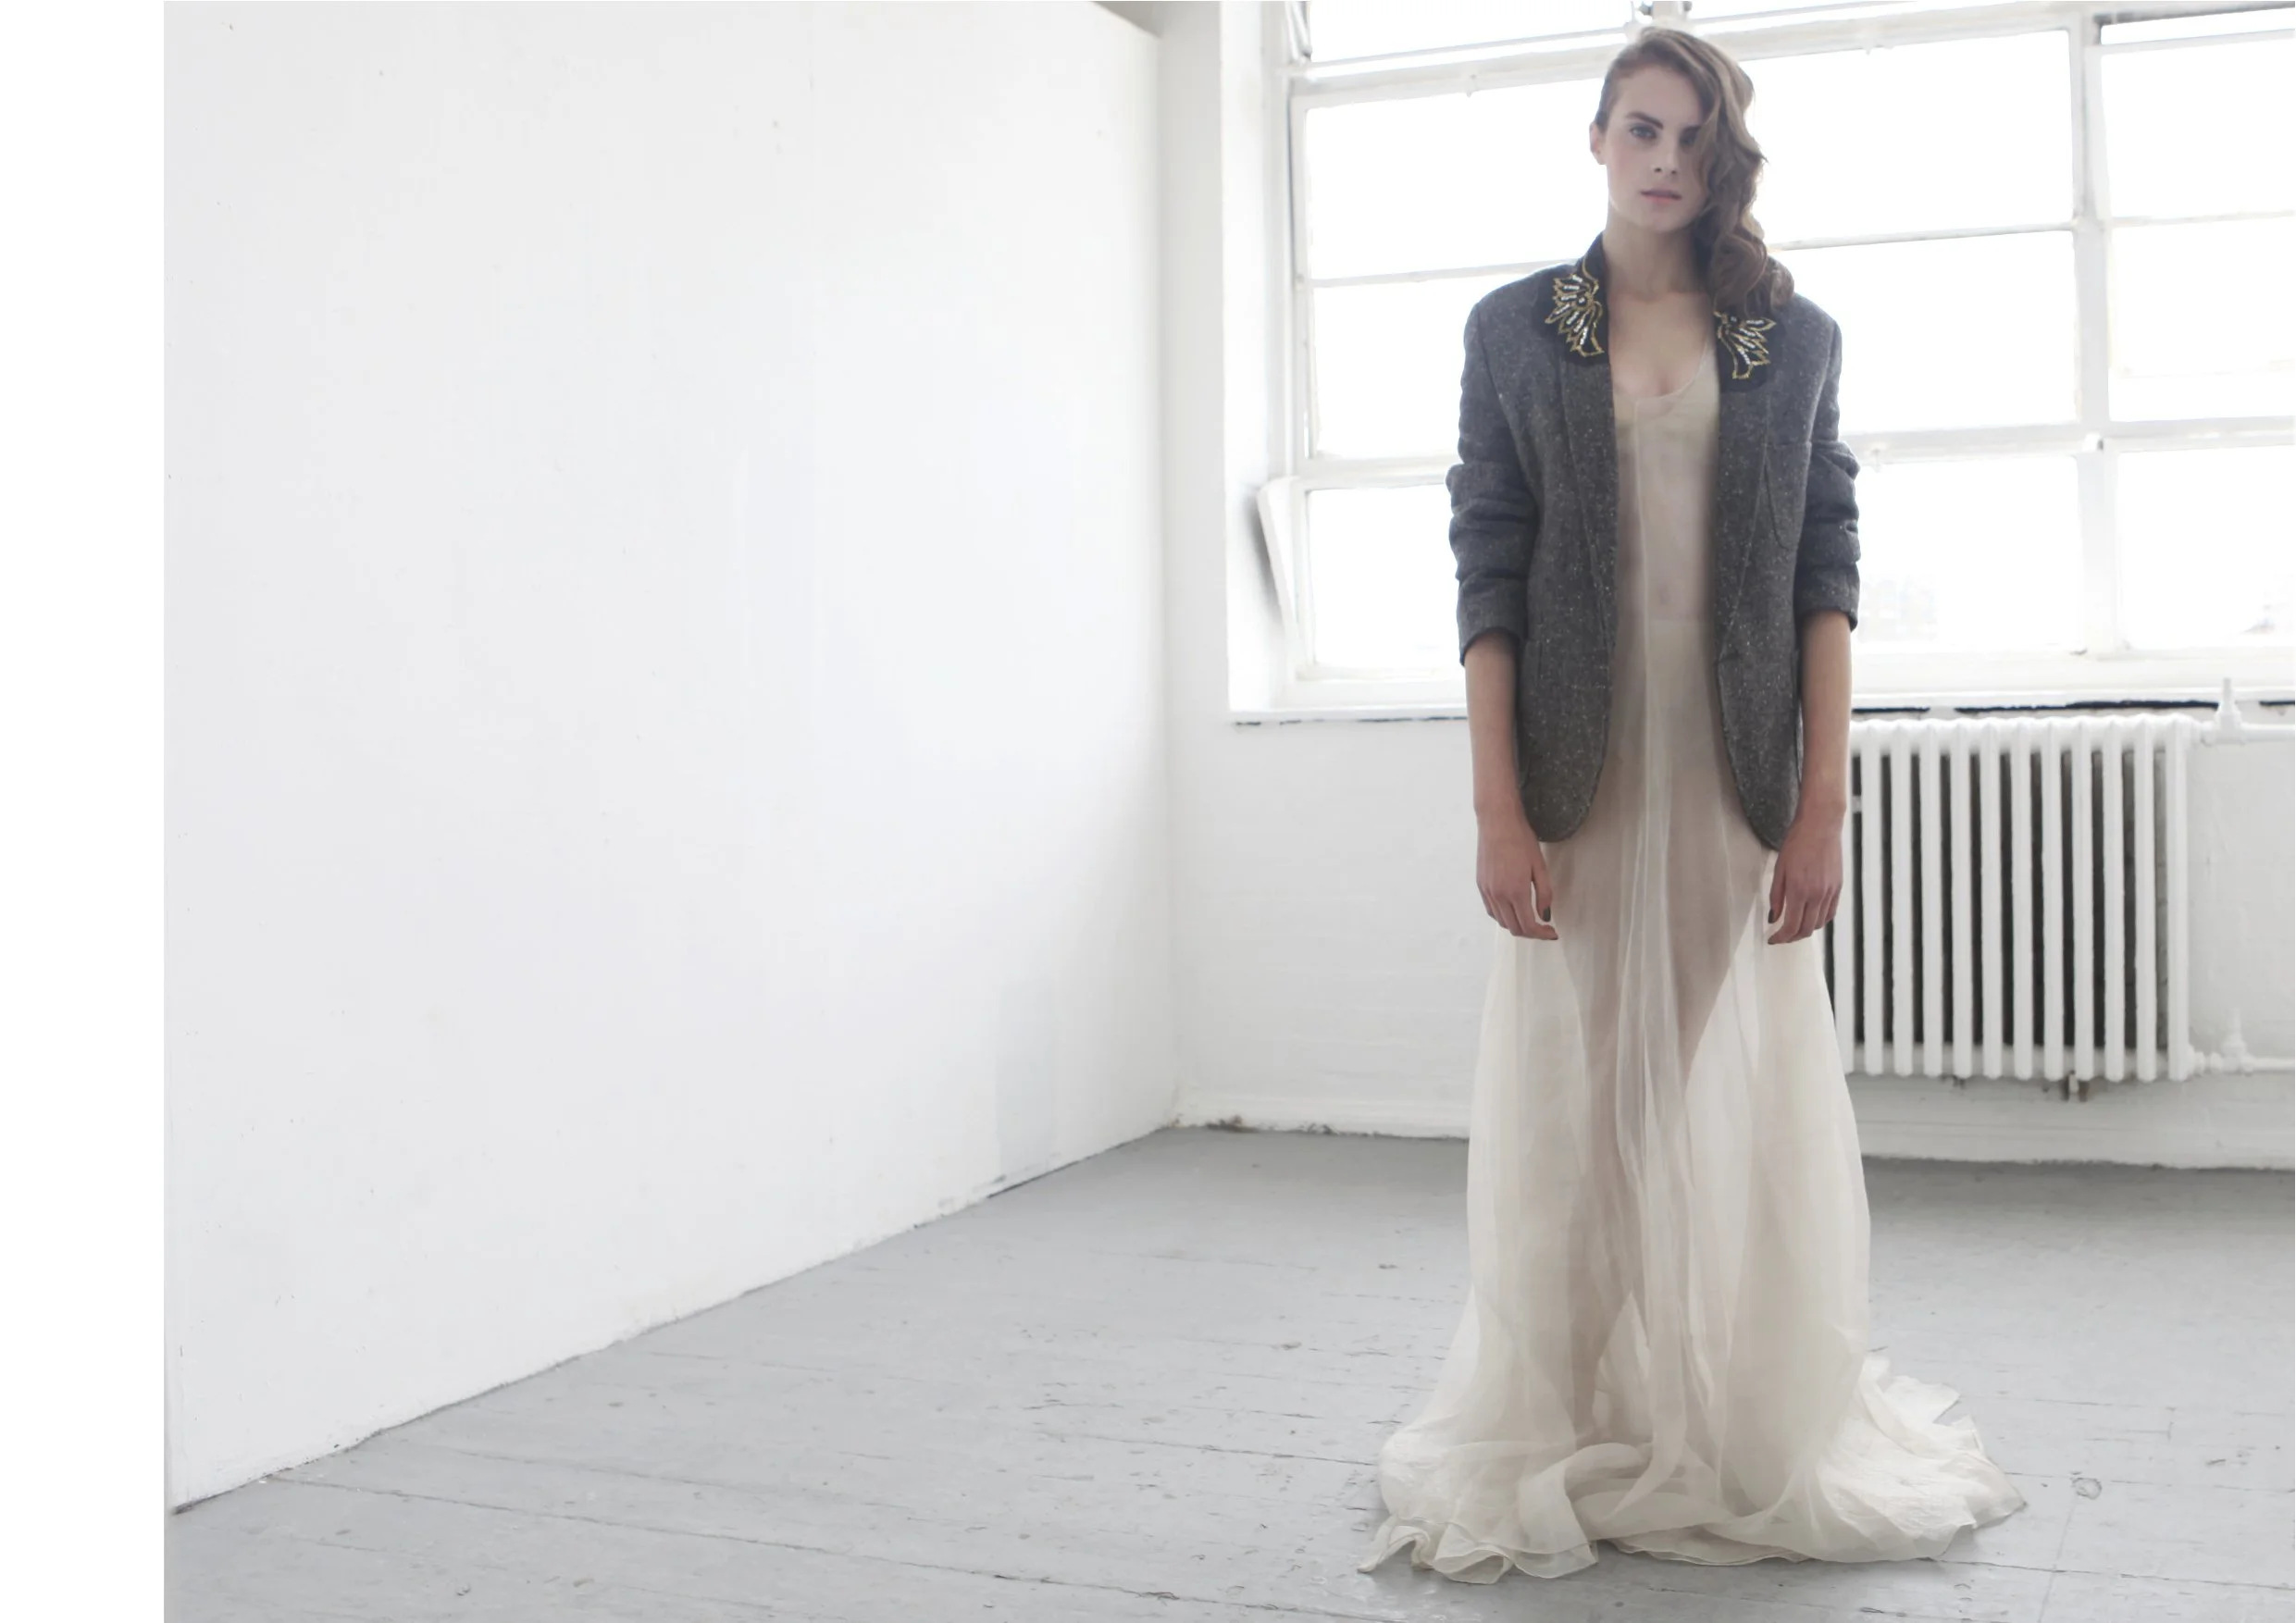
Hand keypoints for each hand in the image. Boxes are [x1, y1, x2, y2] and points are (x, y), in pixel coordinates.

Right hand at [1478, 807, 1557, 939]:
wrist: (1497, 821)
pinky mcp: (1481, 885)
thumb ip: (1544, 893)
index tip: (1552, 933)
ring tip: (1529, 919)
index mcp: (1516, 891)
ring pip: (1501, 922)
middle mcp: (1499, 895)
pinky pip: (1491, 911)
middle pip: (1514, 928)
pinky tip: (1513, 910)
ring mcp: (1487, 891)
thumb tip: (1545, 915)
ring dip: (1517, 926)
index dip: (1542, 934)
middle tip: (1544, 928)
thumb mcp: (1540, 866)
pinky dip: (1503, 917)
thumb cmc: (1521, 839)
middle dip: (1531, 933)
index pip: (1529, 926)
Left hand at [1767, 807, 1842, 944]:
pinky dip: (1820, 920)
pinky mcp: (1838, 888)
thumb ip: (1776, 896)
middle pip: (1806, 929)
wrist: (1821, 826)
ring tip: (1794, 927)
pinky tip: (1810, 917)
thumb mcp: (1779, 869)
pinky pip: (1830, 913)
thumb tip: (1774, 917)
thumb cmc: (1797, 843)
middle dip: (1792, 938)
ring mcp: (1830, 892)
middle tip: (1781, 936)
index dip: (1781, 937)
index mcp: (1799, 890)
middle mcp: (1817, 895)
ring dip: (1806, 930)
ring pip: (1819, 924)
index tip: (1773, 939)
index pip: (1791, 926)